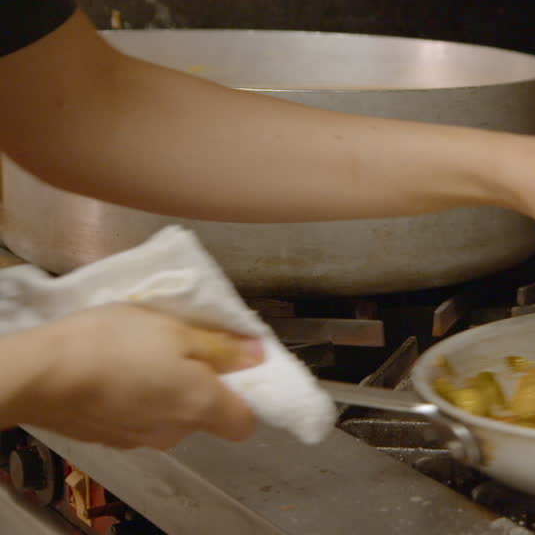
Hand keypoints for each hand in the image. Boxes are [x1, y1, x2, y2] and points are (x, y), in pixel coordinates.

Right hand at [5, 304, 262, 448]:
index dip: (246, 397)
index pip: (244, 423)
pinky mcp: (108, 438)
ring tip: (142, 354)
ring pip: (170, 415)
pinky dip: (135, 398)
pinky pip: (137, 418)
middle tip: (180, 347)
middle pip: (205, 415)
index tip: (234, 368)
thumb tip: (259, 355)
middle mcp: (175, 432)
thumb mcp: (176, 330)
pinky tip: (115, 371)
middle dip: (200, 384)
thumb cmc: (114, 344)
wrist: (39, 375)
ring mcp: (139, 439)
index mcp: (201, 406)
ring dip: (165, 390)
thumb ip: (221, 347)